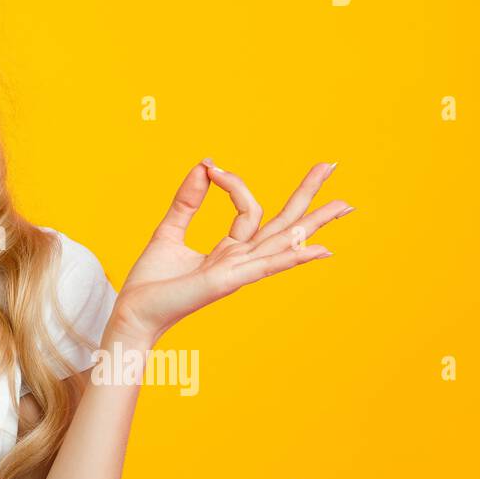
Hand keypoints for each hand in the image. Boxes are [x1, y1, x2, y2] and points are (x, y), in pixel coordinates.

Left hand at [109, 158, 350, 343]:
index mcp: (229, 250)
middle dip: (307, 195)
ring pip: (283, 241)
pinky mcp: (226, 281)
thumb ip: (188, 201)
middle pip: (283, 223)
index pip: (248, 209)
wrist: (134, 313)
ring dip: (314, 222)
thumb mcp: (170, 231)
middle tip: (332, 165)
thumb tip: (204, 166)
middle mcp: (240, 260)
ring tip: (345, 204)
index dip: (235, 184)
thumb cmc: (152, 282)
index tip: (211, 167)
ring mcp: (238, 272)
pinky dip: (292, 256)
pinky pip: (265, 266)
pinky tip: (319, 248)